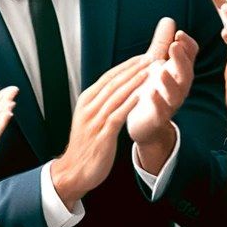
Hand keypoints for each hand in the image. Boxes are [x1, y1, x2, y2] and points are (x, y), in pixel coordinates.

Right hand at [50, 55, 150, 209]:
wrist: (74, 171)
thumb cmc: (86, 145)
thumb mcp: (90, 118)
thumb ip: (102, 103)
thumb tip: (116, 89)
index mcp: (87, 100)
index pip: (109, 77)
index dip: (127, 65)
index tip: (143, 56)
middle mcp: (89, 107)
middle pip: (114, 82)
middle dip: (134, 68)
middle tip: (152, 56)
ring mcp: (95, 120)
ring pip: (116, 95)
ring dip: (134, 81)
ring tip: (150, 70)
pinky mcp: (102, 135)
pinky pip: (117, 115)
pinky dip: (129, 103)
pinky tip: (141, 95)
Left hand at [127, 17, 198, 171]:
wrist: (146, 125)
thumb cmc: (153, 91)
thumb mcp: (158, 65)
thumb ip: (163, 44)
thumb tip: (169, 19)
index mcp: (179, 72)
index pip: (189, 56)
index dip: (187, 45)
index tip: (179, 34)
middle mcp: (179, 87)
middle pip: (186, 72)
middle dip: (182, 59)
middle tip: (175, 45)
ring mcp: (170, 103)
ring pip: (176, 93)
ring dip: (171, 82)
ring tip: (163, 70)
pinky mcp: (159, 117)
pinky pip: (162, 110)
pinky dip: (158, 102)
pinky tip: (151, 92)